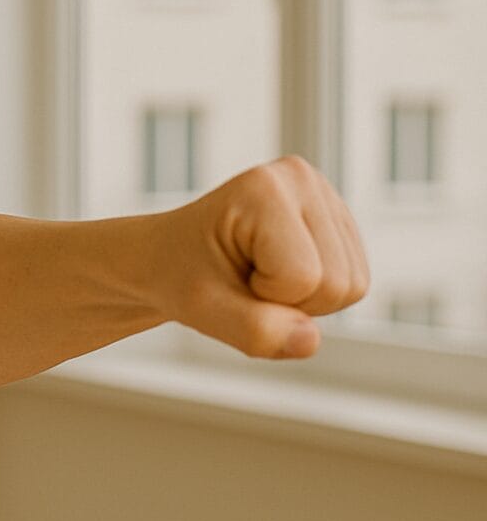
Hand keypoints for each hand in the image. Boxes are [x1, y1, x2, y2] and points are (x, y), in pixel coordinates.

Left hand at [156, 154, 369, 359]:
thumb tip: (311, 341)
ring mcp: (324, 194)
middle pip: (340, 284)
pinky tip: (278, 271)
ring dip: (304, 299)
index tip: (228, 275)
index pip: (303, 278)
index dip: (265, 296)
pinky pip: (355, 282)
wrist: (164, 257)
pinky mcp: (336, 217)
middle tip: (243, 278)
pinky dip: (316, 292)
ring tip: (258, 274)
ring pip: (353, 285)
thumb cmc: (178, 275)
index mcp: (263, 188)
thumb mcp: (202, 308)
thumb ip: (254, 329)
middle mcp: (302, 178)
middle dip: (290, 301)